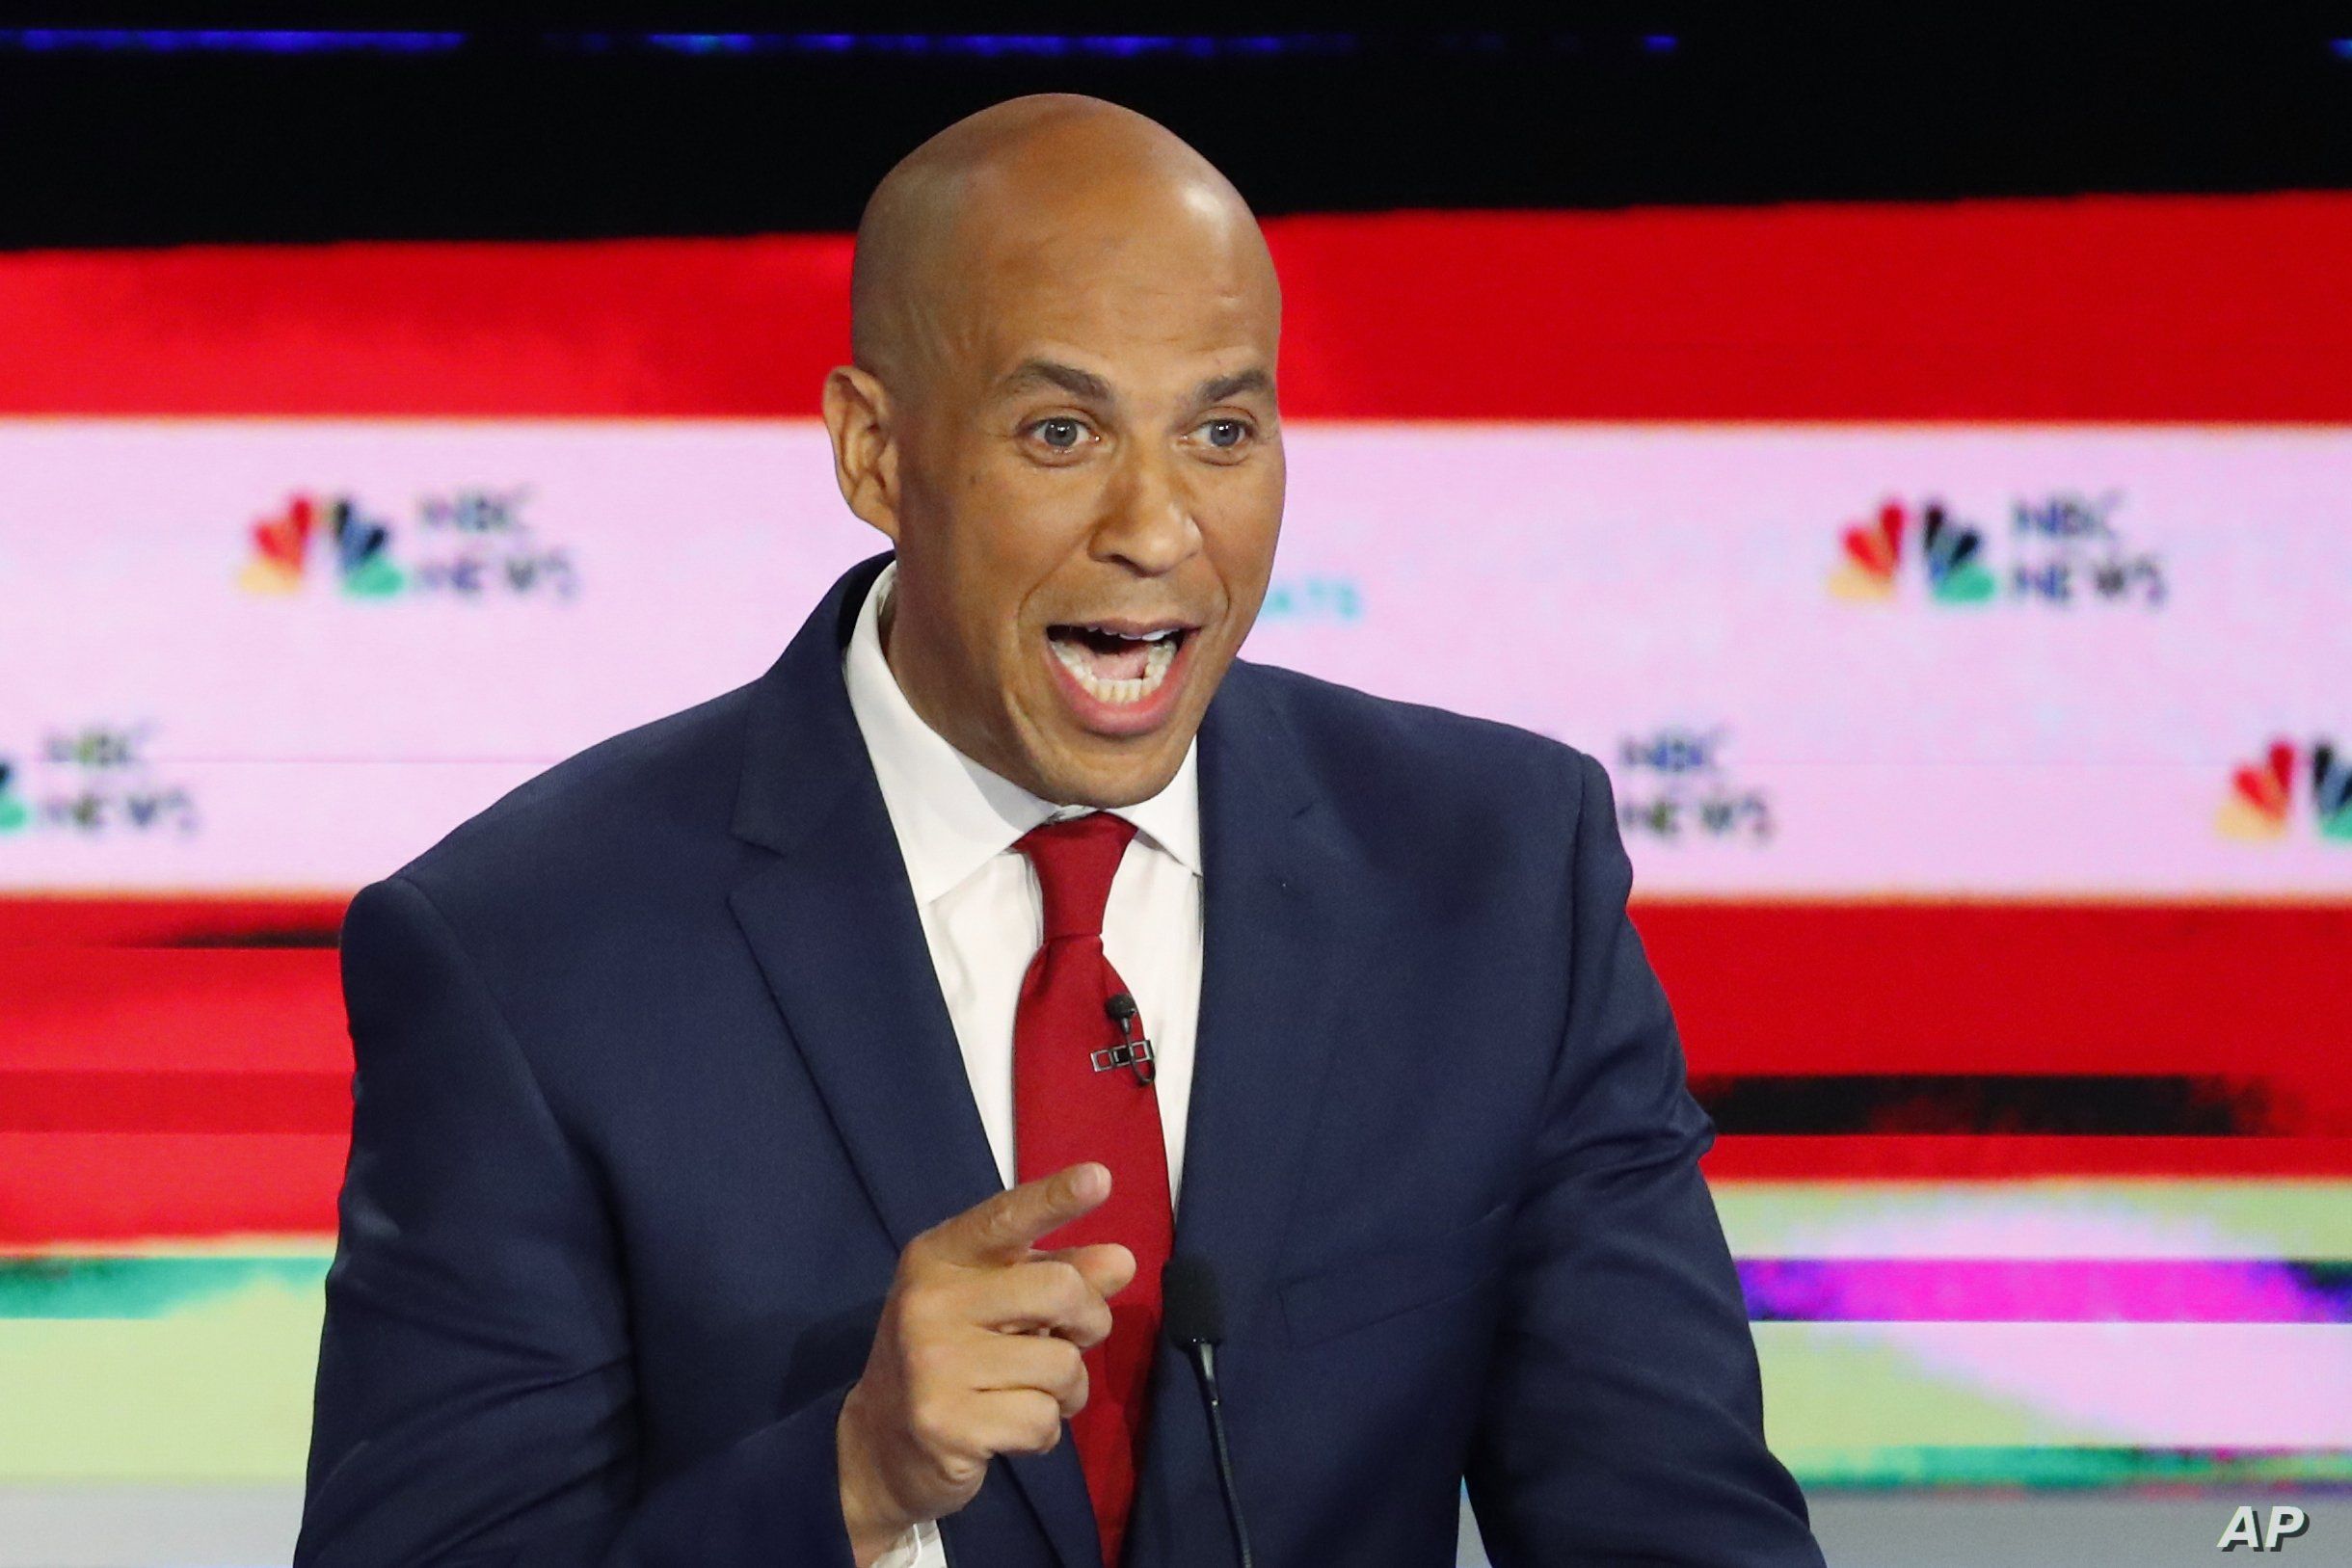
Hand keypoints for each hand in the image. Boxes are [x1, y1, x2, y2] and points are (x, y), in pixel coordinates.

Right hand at [836, 1163, 1136, 1564]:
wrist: (881, 1444)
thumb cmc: (952, 1356)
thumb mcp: (996, 1304)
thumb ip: (1057, 1275)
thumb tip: (1120, 1261)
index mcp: (939, 1256)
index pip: (1004, 1218)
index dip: (1055, 1198)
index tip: (1099, 1178)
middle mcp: (929, 1302)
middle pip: (1060, 1290)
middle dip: (1090, 1320)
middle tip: (1073, 1338)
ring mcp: (933, 1365)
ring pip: (1062, 1366)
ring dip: (1066, 1390)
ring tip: (1030, 1393)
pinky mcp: (946, 1425)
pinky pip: (1043, 1421)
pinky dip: (1044, 1433)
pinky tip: (1008, 1430)